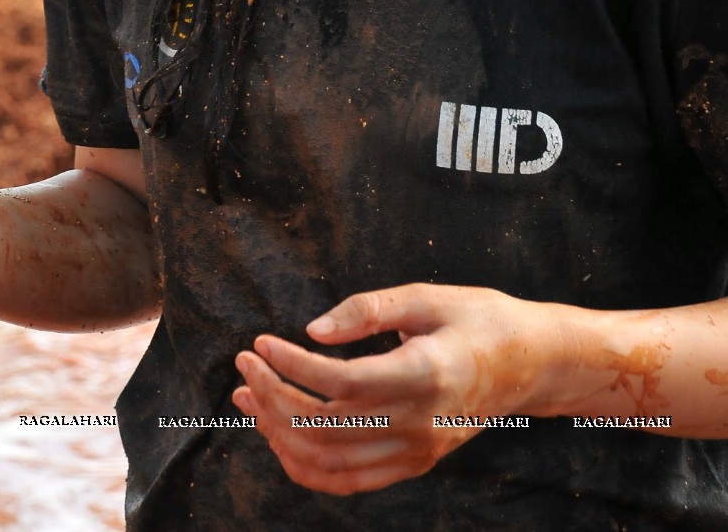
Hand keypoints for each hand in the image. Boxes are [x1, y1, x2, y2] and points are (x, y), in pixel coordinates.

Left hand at [233, 282, 560, 494]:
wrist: (531, 364)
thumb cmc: (479, 319)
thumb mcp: (427, 296)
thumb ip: (368, 309)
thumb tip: (313, 330)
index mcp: (424, 376)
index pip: (342, 385)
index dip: (292, 367)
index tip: (261, 343)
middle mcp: (419, 423)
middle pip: (327, 427)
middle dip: (274, 396)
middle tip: (246, 362)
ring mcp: (418, 450)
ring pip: (331, 462)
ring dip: (280, 432)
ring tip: (250, 395)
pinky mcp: (415, 462)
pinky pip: (349, 479)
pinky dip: (307, 463)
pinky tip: (281, 431)